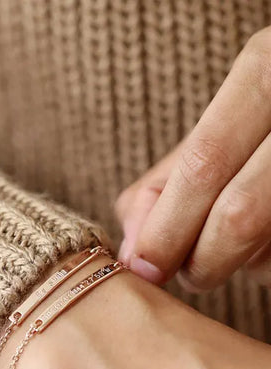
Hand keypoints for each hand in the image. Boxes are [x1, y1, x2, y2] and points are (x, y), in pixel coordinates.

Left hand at [115, 27, 270, 291]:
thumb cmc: (258, 126)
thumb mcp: (211, 132)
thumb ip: (163, 185)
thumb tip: (133, 254)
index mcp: (264, 71)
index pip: (203, 166)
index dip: (167, 229)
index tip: (143, 267)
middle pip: (238, 213)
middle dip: (200, 261)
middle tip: (188, 274)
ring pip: (267, 248)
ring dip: (239, 263)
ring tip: (238, 239)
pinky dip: (267, 262)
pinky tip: (267, 238)